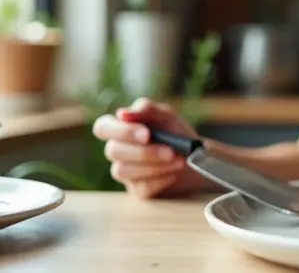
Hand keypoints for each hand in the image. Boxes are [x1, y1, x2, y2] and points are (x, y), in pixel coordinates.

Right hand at [92, 97, 209, 198]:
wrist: (196, 157)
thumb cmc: (175, 133)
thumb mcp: (166, 116)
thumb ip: (147, 109)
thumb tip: (123, 113)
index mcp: (120, 128)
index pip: (102, 127)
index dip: (121, 131)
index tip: (147, 134)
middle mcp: (118, 150)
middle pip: (112, 151)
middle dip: (144, 152)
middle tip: (170, 151)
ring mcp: (125, 171)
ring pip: (122, 171)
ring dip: (154, 166)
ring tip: (178, 161)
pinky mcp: (138, 189)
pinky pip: (141, 188)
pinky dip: (161, 179)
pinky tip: (174, 173)